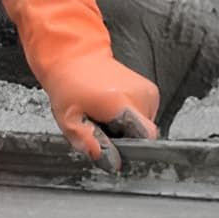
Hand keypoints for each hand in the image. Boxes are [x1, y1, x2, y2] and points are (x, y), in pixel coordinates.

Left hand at [0, 0, 158, 171]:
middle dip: (125, 138)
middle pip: (144, 134)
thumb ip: (87, 142)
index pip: (146, 137)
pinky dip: (131, 117)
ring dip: (127, 127)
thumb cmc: (69, 86)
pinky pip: (146, 116)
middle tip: (102, 126)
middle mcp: (140, 96)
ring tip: (106, 115)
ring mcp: (148, 91)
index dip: (131, 148)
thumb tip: (108, 161)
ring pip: (145, 126)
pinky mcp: (150, 90)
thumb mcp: (68, 119)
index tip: (115, 147)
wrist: (76, 57)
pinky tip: (114, 108)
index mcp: (121, 103)